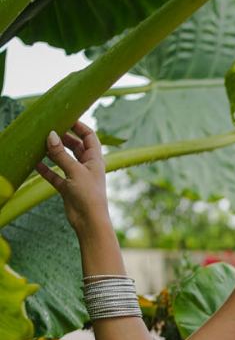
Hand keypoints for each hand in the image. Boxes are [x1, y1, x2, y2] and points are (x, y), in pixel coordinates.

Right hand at [33, 119, 109, 233]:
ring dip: (53, 152)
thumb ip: (61, 154)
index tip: (66, 117)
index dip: (79, 126)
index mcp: (95, 159)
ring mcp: (77, 176)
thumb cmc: (88, 195)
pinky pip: (55, 175)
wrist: (89, 222)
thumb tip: (50, 135)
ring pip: (63, 159)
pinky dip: (46, 169)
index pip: (89, 136)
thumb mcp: (74, 171)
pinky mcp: (67, 188)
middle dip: (63, 137)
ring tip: (39, 142)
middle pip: (75, 146)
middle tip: (48, 129)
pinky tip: (35, 163)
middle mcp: (87, 166)